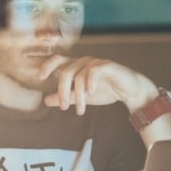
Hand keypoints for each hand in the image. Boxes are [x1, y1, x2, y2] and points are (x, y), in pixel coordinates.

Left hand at [39, 55, 156, 114]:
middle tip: (64, 107)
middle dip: (63, 91)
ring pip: (79, 76)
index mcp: (77, 66)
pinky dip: (90, 82)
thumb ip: (66, 97)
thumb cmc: (106, 91)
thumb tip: (45, 99)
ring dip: (79, 95)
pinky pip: (94, 71)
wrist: (130, 91)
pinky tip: (90, 93)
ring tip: (81, 111)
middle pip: (66, 71)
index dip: (47, 65)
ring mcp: (96, 63)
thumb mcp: (82, 97)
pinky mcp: (108, 66)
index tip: (40, 76)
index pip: (58, 60)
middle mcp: (85, 62)